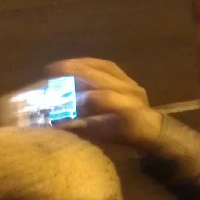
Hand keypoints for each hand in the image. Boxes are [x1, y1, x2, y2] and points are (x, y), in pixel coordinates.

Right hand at [44, 58, 162, 148]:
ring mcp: (129, 80)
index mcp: (127, 109)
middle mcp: (129, 91)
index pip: (101, 99)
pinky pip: (106, 64)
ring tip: (56, 66)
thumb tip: (57, 123)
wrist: (152, 127)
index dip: (78, 99)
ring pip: (102, 67)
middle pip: (99, 77)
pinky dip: (87, 63)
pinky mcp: (126, 75)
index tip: (57, 102)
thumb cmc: (126, 136)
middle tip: (48, 73)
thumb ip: (84, 128)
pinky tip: (73, 63)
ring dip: (77, 64)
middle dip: (72, 72)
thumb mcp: (105, 137)